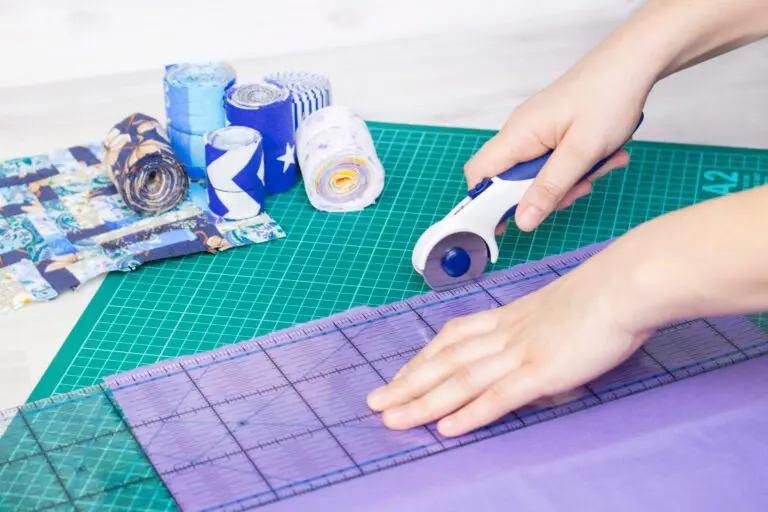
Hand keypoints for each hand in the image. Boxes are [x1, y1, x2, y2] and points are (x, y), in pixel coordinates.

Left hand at [366, 259, 653, 436]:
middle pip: (445, 360)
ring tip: (393, 419)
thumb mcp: (560, 313)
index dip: (423, 358)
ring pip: (460, 379)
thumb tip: (534, 367)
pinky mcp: (541, 370)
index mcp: (509, 316)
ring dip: (423, 401)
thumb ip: (540, 338)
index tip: (401, 374)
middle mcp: (505, 333)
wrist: (624, 285)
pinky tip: (446, 428)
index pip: (454, 338)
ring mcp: (520, 351)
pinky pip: (497, 396)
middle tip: (376, 401)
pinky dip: (468, 414)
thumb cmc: (602, 296)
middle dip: (407, 383)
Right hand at [465, 53, 649, 233]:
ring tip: (600, 166)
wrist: (634, 61)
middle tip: (579, 187)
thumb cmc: (609, 96)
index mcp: (518, 134)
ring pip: (537, 173)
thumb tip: (521, 222)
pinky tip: (603, 157)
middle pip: (511, 180)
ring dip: (568, 180)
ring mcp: (536, 131)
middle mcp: (520, 132)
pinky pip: (554, 160)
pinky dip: (576, 166)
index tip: (507, 224)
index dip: (486, 203)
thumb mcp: (582, 153)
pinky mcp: (552, 131)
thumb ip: (549, 189)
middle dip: (544, 193)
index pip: (479, 174)